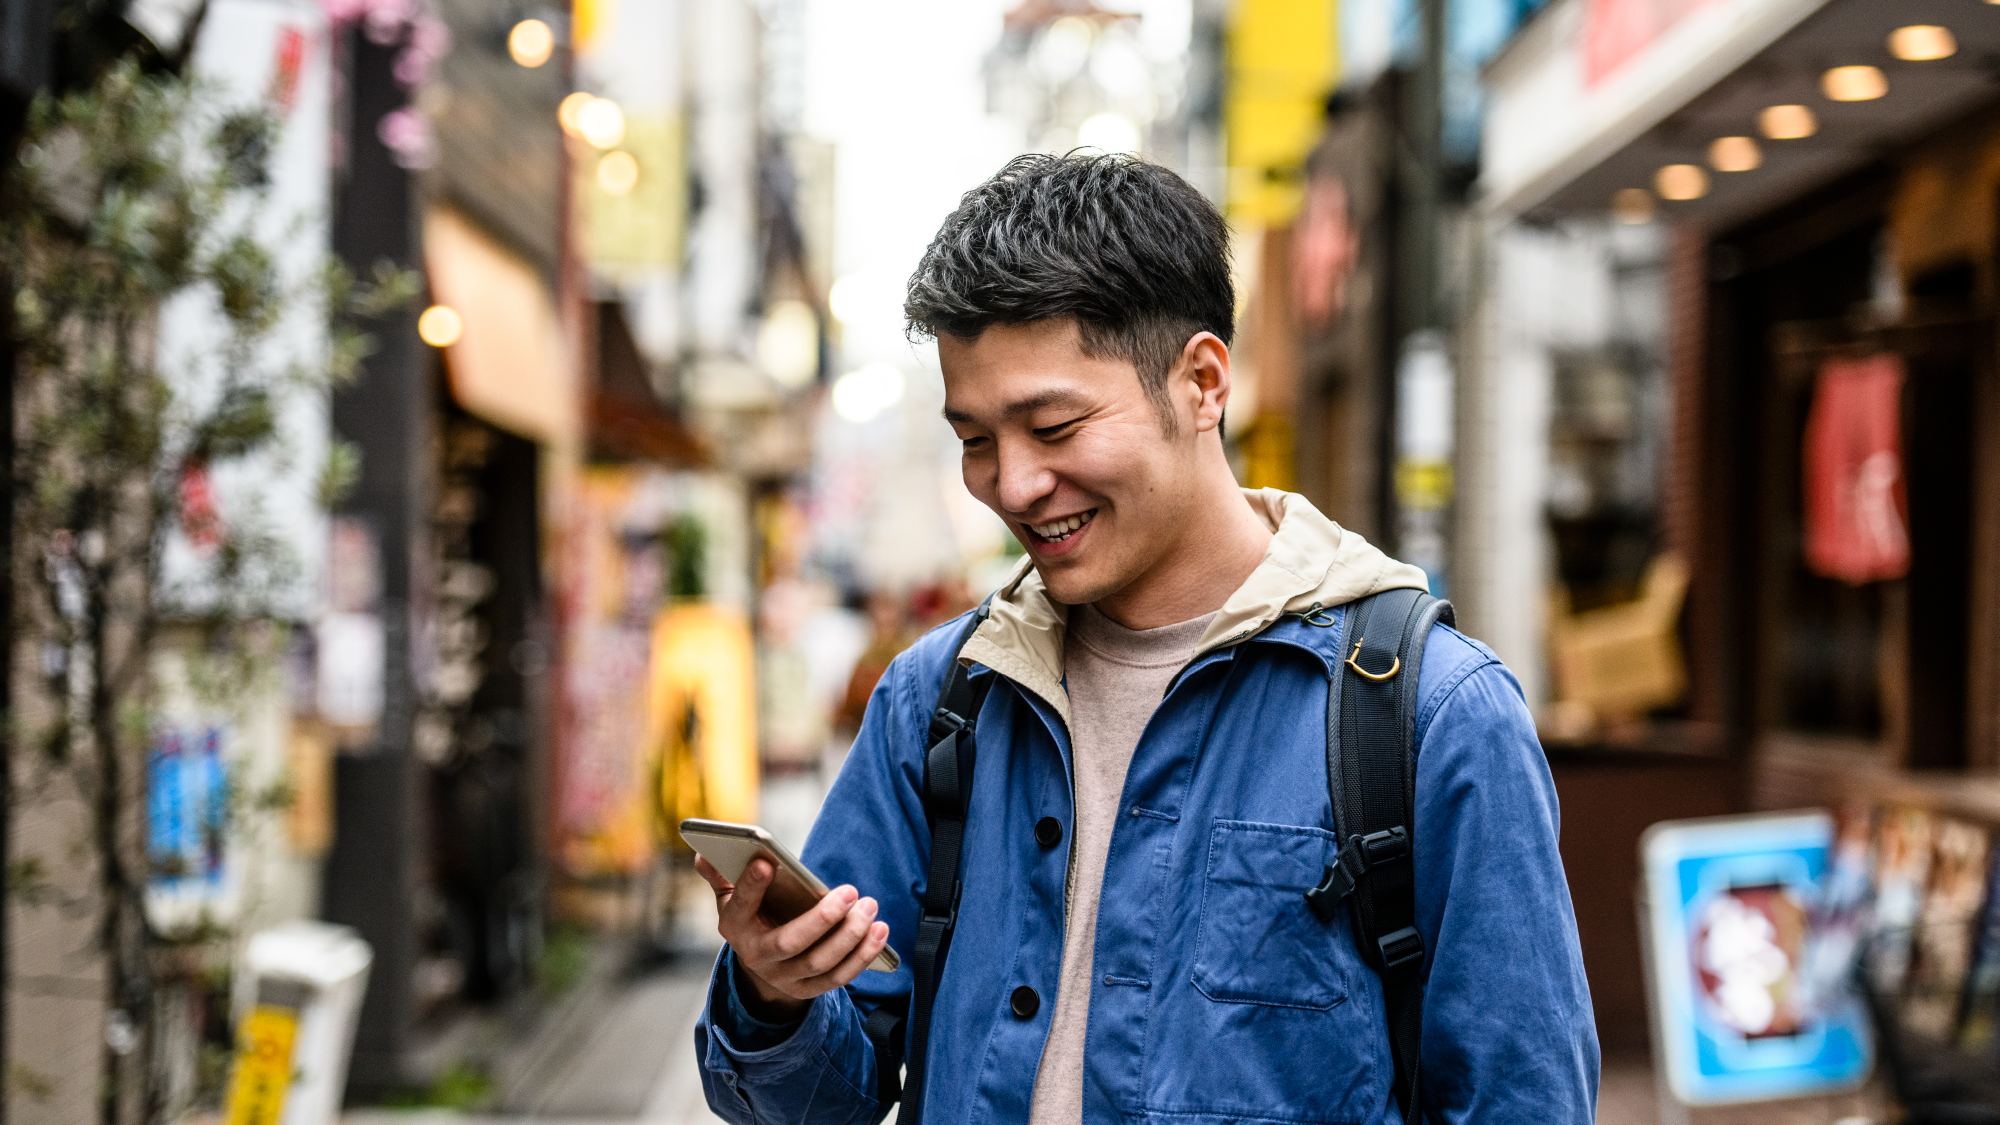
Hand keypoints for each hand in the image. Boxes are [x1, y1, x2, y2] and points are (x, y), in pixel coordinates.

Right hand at [696, 854, 891, 1022]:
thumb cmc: (752, 917)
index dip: (750, 886)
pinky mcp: (809, 989)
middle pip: (790, 942)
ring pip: (820, 962)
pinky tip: (880, 931)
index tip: (767, 862)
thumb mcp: (732, 897)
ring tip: (870, 906)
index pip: (740, 907)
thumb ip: (721, 875)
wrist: (762, 964)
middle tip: (851, 890)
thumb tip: (704, 853)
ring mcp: (784, 978)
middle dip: (823, 918)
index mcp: (734, 927)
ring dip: (850, 935)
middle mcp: (757, 957)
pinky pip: (839, 977)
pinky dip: (863, 955)